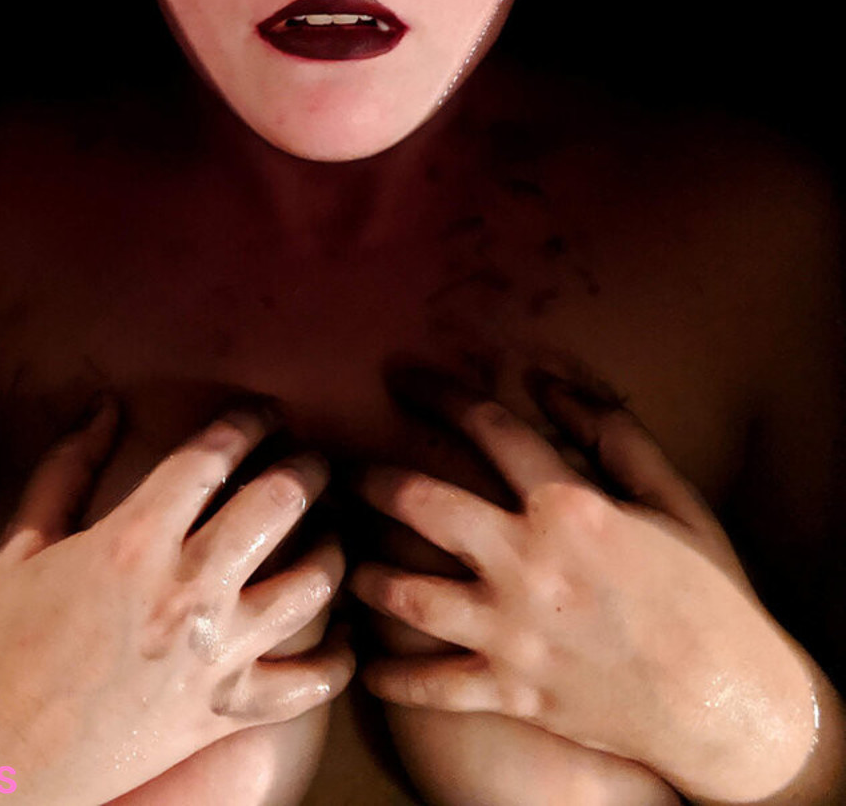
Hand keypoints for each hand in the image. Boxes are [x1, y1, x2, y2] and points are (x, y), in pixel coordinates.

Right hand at [0, 401, 352, 805]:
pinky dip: (337, 659)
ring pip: (310, 585)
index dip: (250, 420)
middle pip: (278, 503)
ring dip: (332, 547)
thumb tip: (105, 405)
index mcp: (132, 541)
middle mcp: (183, 591)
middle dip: (306, 466)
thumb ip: (67, 467)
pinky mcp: (224, 711)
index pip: (212, 455)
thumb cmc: (5, 645)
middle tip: (311, 459)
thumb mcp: (22, 545)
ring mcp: (212, 655)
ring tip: (331, 531)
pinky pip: (307, 684)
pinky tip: (344, 632)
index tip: (268, 412)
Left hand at [351, 372, 817, 802]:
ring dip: (369, 575)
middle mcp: (529, 562)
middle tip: (347, 472)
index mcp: (568, 506)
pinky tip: (371, 665)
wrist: (730, 703)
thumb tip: (554, 386)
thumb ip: (613, 435)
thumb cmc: (707, 592)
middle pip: (424, 505)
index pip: (486, 427)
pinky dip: (396, 677)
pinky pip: (434, 684)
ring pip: (411, 596)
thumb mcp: (672, 497)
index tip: (398, 374)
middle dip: (374, 482)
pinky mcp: (513, 690)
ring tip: (348, 565)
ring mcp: (514, 630)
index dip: (435, 392)